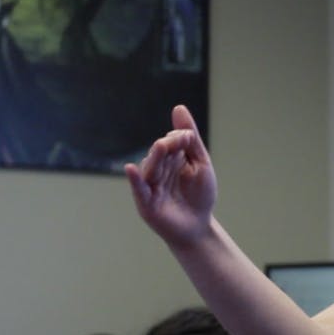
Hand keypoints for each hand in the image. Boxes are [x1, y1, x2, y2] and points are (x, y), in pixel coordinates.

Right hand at [124, 105, 216, 246]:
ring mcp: (150, 187)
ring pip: (150, 168)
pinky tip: (131, 169)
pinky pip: (139, 190)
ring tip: (162, 145)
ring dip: (156, 157)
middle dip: (168, 145)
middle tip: (178, 139)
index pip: (169, 143)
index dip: (177, 138)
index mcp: (169, 160)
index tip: (188, 136)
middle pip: (159, 154)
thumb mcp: (201, 164)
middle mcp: (156, 171)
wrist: (199, 227)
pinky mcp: (146, 204)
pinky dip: (135, 180)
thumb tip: (179, 107)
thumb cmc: (200, 196)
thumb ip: (191, 139)